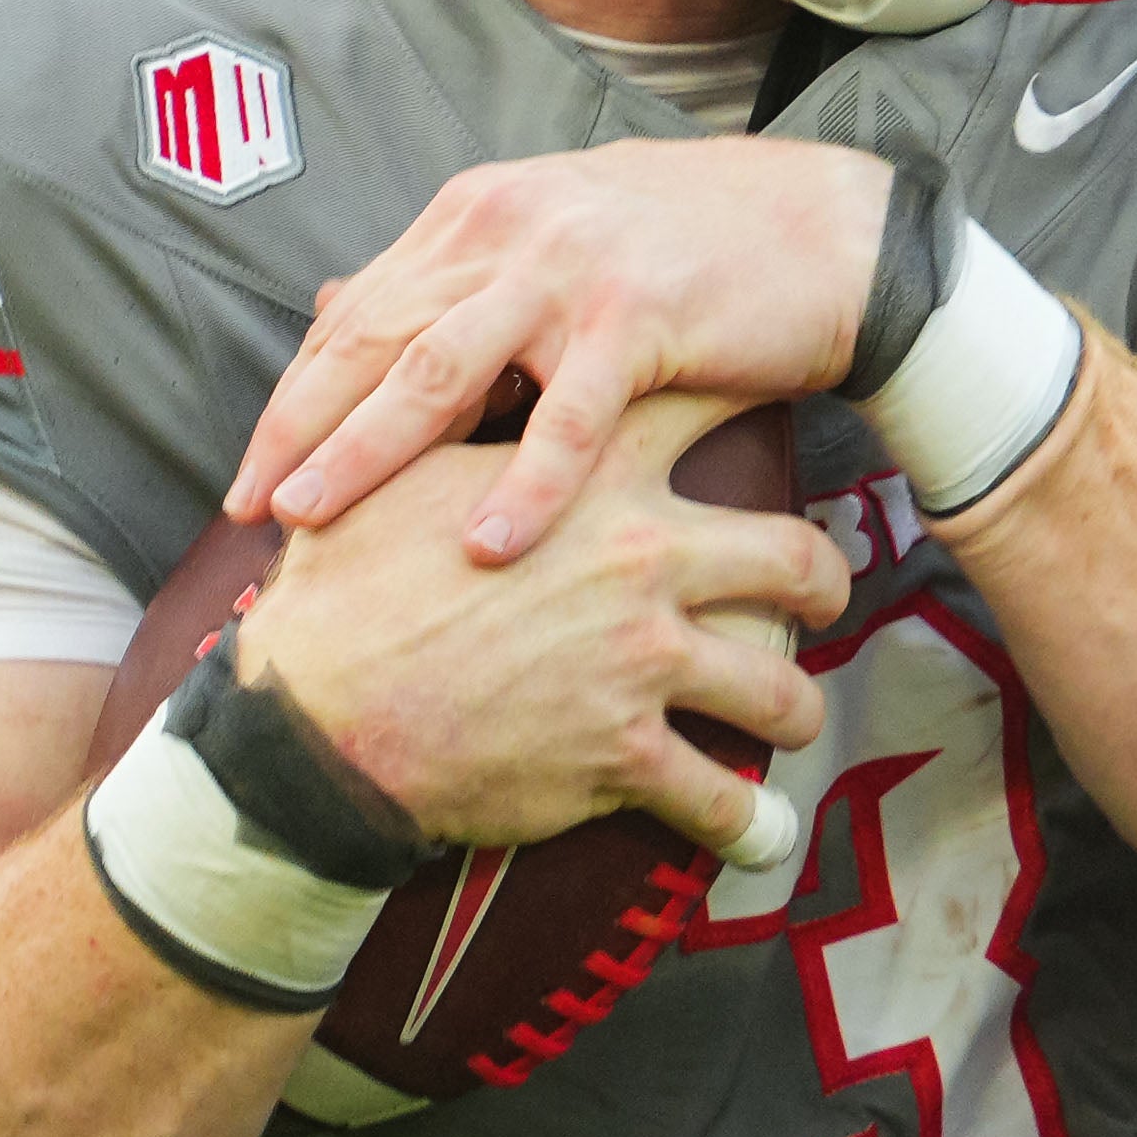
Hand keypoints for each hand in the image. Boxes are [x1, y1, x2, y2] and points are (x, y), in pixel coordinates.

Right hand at [229, 393, 845, 858]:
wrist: (312, 717)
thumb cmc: (342, 594)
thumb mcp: (383, 476)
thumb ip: (418, 402)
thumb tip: (348, 298)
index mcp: (590, 483)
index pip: (700, 413)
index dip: (753, 394)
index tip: (790, 389)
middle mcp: (639, 564)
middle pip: (791, 557)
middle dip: (823, 582)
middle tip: (824, 593)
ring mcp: (641, 661)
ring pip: (775, 685)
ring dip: (795, 710)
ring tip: (795, 718)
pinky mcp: (624, 754)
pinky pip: (718, 798)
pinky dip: (747, 826)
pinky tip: (766, 838)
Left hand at [230, 135, 892, 559]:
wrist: (828, 230)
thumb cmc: (694, 251)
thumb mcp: (556, 240)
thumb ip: (456, 279)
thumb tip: (339, 312)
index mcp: (476, 214)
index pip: (357, 314)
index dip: (296, 397)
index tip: (254, 476)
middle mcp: (506, 229)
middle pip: (372, 339)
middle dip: (300, 429)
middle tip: (250, 509)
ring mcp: (569, 269)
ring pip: (440, 369)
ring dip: (369, 451)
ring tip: (317, 518)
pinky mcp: (641, 315)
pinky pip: (568, 416)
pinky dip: (525, 485)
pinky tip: (489, 545)